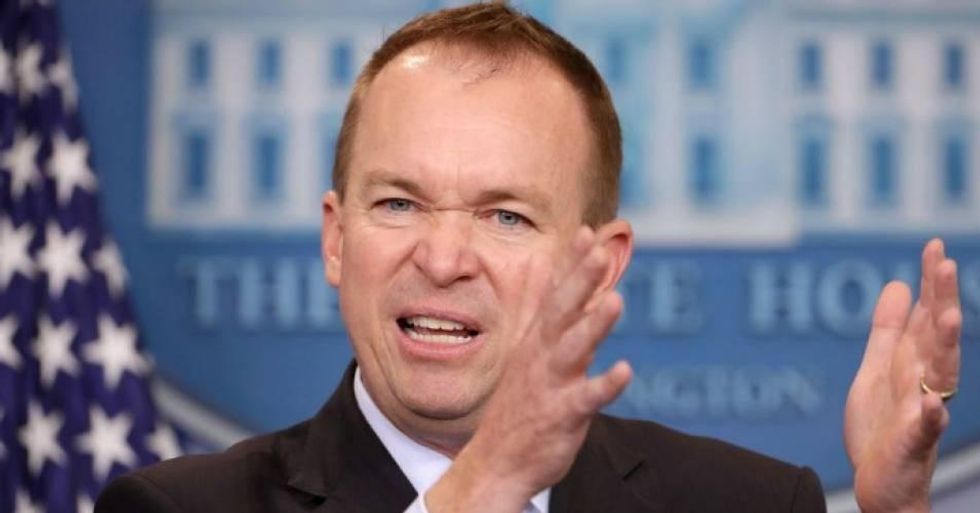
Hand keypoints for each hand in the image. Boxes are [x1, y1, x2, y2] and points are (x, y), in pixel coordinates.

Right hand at [426, 226, 631, 512]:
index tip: (589, 231)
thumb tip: (553, 273)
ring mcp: (551, 384)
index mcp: (538, 339)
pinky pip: (585, 399)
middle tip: (598, 251)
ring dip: (593, 325)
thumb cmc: (522, 403)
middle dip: (581, 281)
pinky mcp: (562, 415)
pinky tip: (626, 371)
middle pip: (563, 311)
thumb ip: (549, 315)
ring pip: (573, 349)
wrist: (497, 461)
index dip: (573, 264)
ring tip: (615, 300)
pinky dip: (604, 385)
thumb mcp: (531, 352)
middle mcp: (542, 355)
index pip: (557, 294)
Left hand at [845, 239, 961, 512]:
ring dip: (945, 346)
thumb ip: (888, 330)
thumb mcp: (877, 368)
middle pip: (937, 336)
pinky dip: (928, 416)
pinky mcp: (911, 443)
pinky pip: (923, 429)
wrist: (880, 482)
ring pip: (940, 376)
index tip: (934, 245)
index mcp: (915, 362)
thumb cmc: (881, 425)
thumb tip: (899, 283)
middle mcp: (925, 382)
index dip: (931, 282)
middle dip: (942, 300)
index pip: (927, 316)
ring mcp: (921, 411)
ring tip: (948, 317)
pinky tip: (930, 404)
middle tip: (945, 263)